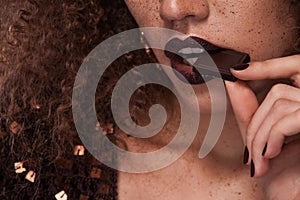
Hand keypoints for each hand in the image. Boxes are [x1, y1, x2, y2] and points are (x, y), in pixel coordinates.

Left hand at [225, 55, 299, 198]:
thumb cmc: (282, 177)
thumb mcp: (260, 140)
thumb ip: (249, 114)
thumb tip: (233, 84)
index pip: (288, 74)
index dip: (264, 68)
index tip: (236, 71)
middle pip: (278, 93)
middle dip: (255, 124)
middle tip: (252, 154)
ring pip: (279, 105)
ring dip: (259, 136)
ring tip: (260, 160)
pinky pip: (287, 119)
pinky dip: (271, 137)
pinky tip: (270, 154)